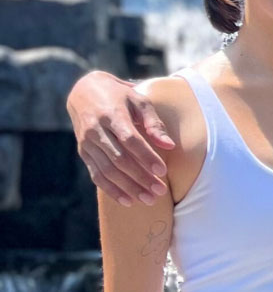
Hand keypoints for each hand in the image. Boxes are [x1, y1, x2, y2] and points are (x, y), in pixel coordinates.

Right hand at [69, 73, 174, 205]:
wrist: (83, 91)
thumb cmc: (119, 96)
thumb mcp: (138, 101)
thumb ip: (154, 123)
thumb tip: (170, 146)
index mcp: (111, 114)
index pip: (129, 140)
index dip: (146, 156)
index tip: (163, 171)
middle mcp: (95, 130)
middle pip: (119, 159)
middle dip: (140, 177)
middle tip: (160, 191)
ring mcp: (87, 142)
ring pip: (107, 170)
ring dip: (128, 188)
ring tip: (149, 200)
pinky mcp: (83, 152)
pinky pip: (96, 175)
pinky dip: (111, 190)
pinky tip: (128, 200)